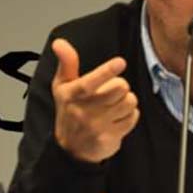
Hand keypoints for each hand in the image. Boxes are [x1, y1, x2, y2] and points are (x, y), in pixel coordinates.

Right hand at [51, 38, 139, 162]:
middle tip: (113, 91)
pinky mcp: (110, 137)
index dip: (107, 71)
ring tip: (114, 105)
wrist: (70, 149)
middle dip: (121, 86)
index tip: (120, 63)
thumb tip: (59, 43)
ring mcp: (97, 126)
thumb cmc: (69, 111)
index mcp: (72, 95)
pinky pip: (133, 117)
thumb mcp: (62, 86)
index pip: (90, 83)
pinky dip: (130, 115)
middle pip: (120, 88)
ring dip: (126, 101)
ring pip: (129, 102)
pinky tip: (118, 117)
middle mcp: (84, 111)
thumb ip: (66, 62)